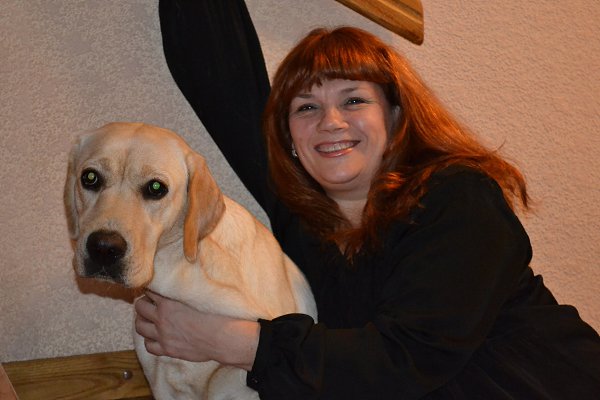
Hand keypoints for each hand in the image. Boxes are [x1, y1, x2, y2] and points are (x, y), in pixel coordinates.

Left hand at [134, 291, 259, 369]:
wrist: (223, 337)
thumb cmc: (217, 314)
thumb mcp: (200, 294)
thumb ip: (186, 289)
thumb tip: (183, 281)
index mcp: (169, 302)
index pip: (149, 290)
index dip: (151, 288)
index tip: (155, 289)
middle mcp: (162, 318)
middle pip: (139, 307)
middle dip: (143, 303)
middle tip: (150, 303)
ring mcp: (163, 335)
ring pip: (139, 327)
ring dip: (142, 320)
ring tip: (149, 319)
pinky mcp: (167, 349)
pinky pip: (148, 346)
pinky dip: (150, 340)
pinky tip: (156, 336)